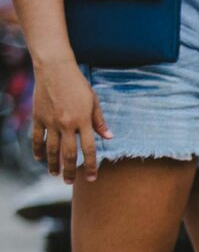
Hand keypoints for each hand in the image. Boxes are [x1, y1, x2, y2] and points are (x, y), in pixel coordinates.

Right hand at [31, 61, 110, 183]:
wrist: (54, 69)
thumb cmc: (77, 84)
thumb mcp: (94, 101)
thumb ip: (99, 121)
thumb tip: (108, 138)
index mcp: (83, 121)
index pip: (89, 149)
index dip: (91, 165)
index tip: (92, 177)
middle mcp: (66, 124)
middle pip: (69, 154)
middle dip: (71, 170)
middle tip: (70, 182)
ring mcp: (50, 121)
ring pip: (52, 149)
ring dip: (54, 164)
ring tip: (55, 174)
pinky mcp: (38, 117)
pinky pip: (37, 137)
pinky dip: (38, 149)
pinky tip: (40, 159)